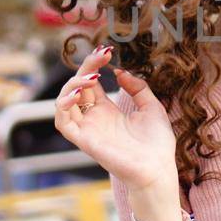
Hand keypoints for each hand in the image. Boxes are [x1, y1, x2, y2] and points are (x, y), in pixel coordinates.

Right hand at [53, 43, 177, 191]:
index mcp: (108, 111)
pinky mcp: (83, 141)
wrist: (158, 169)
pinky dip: (64, 105)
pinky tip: (78, 93)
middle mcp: (94, 119)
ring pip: (64, 102)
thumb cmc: (157, 144)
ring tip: (92, 76)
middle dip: (86, 67)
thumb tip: (121, 72)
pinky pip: (62, 122)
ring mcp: (87, 129)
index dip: (95, 65)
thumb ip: (137, 88)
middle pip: (78, 87)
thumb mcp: (151, 107)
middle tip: (101, 55)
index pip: (91, 83)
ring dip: (73, 84)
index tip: (108, 51)